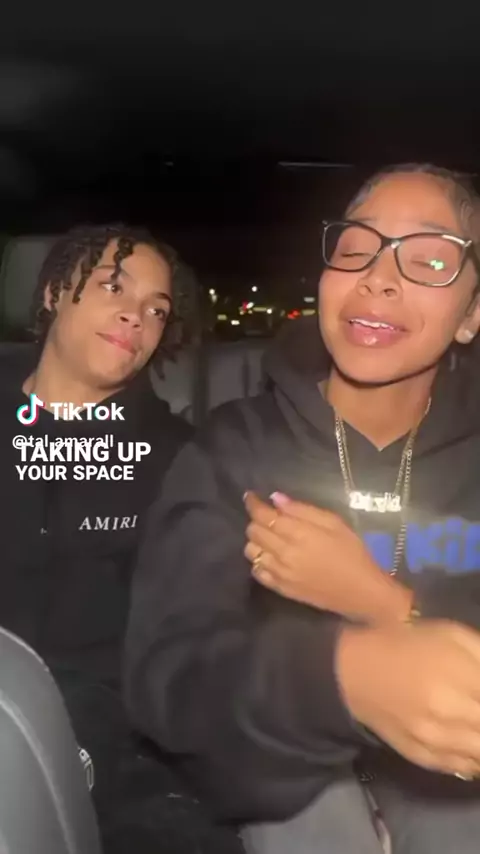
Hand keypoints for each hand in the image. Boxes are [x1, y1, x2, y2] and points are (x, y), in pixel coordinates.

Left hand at [244, 491, 411, 622]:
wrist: (361, 592)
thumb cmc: (353, 553)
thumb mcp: (334, 523)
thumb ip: (303, 510)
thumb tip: (276, 498)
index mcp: (298, 534)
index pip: (263, 516)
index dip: (253, 504)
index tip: (250, 496)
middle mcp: (283, 553)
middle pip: (254, 531)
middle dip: (256, 519)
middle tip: (267, 516)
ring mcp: (279, 573)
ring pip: (251, 551)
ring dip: (256, 540)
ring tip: (269, 537)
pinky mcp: (281, 589)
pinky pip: (256, 571)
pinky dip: (258, 560)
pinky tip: (270, 557)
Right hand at [337, 620, 479, 778]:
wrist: (353, 672)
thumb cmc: (406, 644)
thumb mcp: (451, 634)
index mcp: (459, 677)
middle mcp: (450, 714)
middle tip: (478, 705)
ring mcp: (436, 742)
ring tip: (473, 721)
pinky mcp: (423, 758)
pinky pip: (464, 769)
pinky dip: (475, 759)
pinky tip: (472, 741)